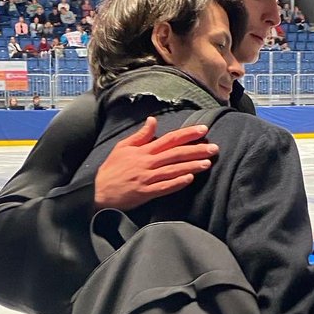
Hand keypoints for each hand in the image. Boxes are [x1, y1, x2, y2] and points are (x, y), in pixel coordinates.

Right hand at [94, 117, 218, 210]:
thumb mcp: (122, 147)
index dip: (188, 134)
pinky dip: (177, 182)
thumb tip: (153, 120)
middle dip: (197, 150)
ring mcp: (147, 178)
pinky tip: (190, 178)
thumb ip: (140, 135)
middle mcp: (148, 162)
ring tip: (208, 163)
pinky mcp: (146, 193)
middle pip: (176, 153)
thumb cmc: (112, 170)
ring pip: (174, 170)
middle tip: (214, 148)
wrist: (99, 192)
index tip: (203, 130)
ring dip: (192, 165)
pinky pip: (164, 187)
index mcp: (144, 150)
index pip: (170, 138)